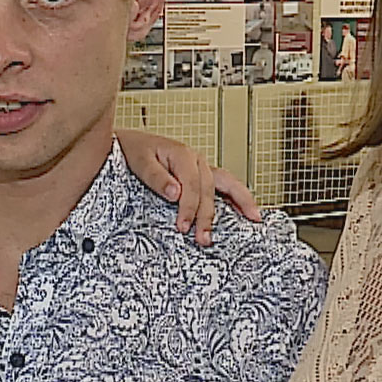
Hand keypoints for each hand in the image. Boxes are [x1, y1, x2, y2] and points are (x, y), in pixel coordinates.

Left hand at [116, 130, 260, 245]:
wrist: (128, 144)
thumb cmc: (134, 151)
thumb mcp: (140, 162)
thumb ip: (157, 178)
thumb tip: (176, 193)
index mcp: (183, 154)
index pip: (192, 186)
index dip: (189, 208)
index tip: (183, 226)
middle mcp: (196, 160)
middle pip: (209, 190)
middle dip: (208, 216)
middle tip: (203, 238)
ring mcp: (201, 167)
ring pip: (226, 184)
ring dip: (239, 203)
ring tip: (253, 219)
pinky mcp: (200, 176)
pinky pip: (224, 186)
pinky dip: (237, 197)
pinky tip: (246, 209)